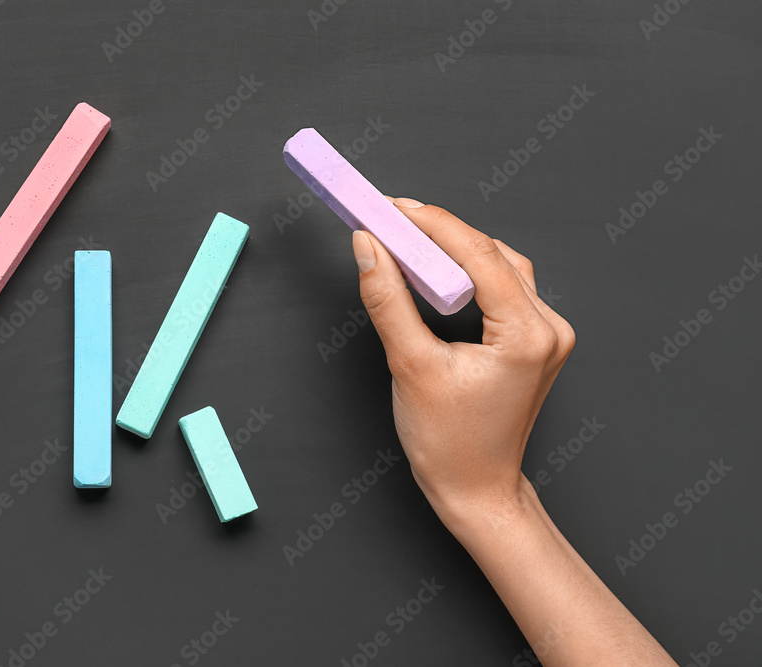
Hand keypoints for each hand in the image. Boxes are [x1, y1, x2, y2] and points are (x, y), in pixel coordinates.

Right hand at [351, 198, 574, 520]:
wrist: (476, 489)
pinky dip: (471, 273)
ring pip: (502, 266)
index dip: (430, 223)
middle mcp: (549, 328)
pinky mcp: (537, 340)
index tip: (391, 207)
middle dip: (439, 232)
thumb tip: (369, 248)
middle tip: (392, 218)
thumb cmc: (449, 443)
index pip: (477, 255)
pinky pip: (507, 287)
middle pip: (492, 254)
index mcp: (526, 335)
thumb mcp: (409, 365)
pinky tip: (440, 272)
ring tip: (410, 240)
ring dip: (457, 250)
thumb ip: (387, 300)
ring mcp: (549, 334)